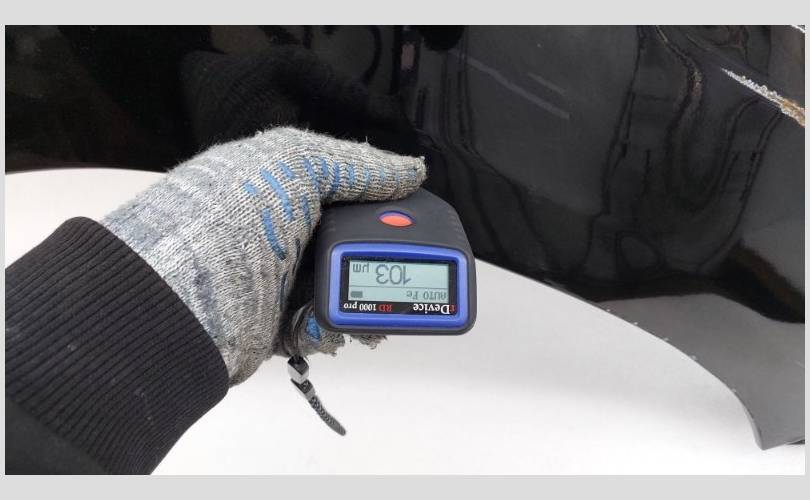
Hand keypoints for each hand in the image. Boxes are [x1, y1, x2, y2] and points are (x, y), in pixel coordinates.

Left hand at [103, 127, 425, 383]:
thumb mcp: (295, 162)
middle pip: (349, 244)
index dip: (382, 204)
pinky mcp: (272, 324)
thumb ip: (356, 165)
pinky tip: (338, 326)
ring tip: (378, 311)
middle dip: (382, 259)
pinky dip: (334, 329)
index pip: (345, 191)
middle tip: (409, 270)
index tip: (414, 219)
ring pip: (340, 290)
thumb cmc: (233, 211)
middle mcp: (280, 231)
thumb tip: (412, 170)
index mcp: (282, 187)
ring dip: (367, 301)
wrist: (179, 291)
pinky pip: (319, 326)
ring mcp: (276, 280)